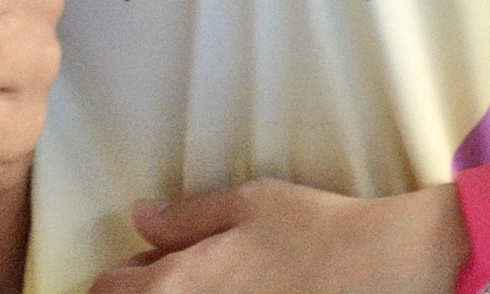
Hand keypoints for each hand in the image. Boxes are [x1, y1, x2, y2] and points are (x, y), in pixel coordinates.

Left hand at [91, 180, 464, 293]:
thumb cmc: (312, 231)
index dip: (116, 277)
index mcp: (178, 284)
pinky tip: (238, 292)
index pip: (111, 290)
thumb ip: (185, 216)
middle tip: (162, 276)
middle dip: (143, 291)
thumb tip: (142, 217)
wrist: (378, 271)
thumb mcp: (245, 204)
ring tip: (206, 284)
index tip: (130, 269)